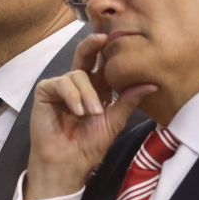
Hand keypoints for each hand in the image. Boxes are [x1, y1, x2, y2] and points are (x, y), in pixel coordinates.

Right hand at [23, 33, 158, 199]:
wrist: (68, 163)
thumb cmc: (89, 146)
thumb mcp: (114, 122)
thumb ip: (128, 101)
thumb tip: (152, 84)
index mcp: (97, 89)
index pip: (104, 64)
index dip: (111, 50)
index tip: (122, 36)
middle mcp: (79, 84)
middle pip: (86, 54)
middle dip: (94, 43)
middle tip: (104, 37)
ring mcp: (61, 87)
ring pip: (77, 73)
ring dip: (87, 94)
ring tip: (91, 114)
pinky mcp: (46, 91)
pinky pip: (61, 83)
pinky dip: (72, 96)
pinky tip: (77, 112)